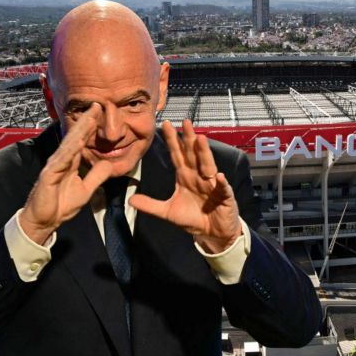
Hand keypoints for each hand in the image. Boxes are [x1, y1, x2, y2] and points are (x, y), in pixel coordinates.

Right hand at [19, 103, 113, 244]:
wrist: (45, 221)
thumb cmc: (61, 205)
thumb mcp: (86, 190)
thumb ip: (96, 176)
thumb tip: (109, 164)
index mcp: (70, 162)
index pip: (82, 140)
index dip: (91, 126)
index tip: (101, 112)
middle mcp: (61, 160)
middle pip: (75, 137)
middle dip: (86, 120)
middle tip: (97, 105)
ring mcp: (54, 166)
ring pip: (69, 144)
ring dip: (79, 130)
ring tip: (90, 116)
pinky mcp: (49, 175)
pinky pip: (61, 161)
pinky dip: (70, 150)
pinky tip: (77, 140)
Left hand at [129, 120, 241, 253]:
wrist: (212, 233)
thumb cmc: (193, 218)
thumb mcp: (168, 212)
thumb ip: (150, 205)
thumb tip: (130, 199)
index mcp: (185, 177)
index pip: (177, 155)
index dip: (172, 141)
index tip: (165, 125)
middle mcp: (199, 177)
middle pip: (193, 155)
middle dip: (189, 139)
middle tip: (185, 122)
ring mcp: (212, 185)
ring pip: (208, 166)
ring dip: (204, 153)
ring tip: (200, 139)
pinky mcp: (224, 197)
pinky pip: (222, 189)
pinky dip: (221, 183)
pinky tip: (219, 176)